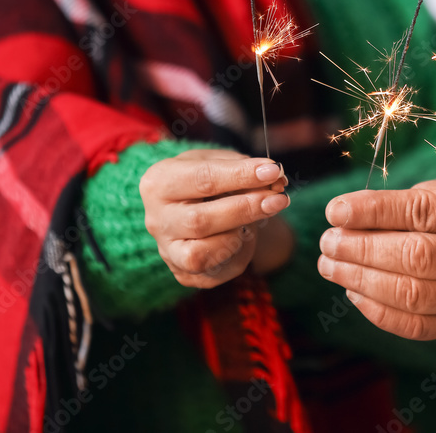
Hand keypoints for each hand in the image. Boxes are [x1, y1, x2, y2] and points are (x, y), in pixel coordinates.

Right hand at [142, 149, 289, 287]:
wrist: (192, 207)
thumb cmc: (205, 179)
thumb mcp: (218, 161)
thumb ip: (244, 167)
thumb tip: (275, 178)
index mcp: (159, 182)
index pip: (202, 179)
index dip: (240, 175)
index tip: (272, 170)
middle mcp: (157, 219)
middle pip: (200, 221)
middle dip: (246, 209)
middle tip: (278, 199)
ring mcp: (167, 250)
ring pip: (200, 255)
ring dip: (237, 238)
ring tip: (253, 222)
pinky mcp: (183, 273)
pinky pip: (214, 274)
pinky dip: (237, 256)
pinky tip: (245, 238)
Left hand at [317, 176, 435, 339]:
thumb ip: (402, 206)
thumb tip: (343, 220)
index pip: (424, 212)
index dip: (375, 211)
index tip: (336, 211)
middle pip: (417, 257)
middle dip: (362, 250)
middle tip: (329, 241)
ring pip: (413, 296)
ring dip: (361, 281)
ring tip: (330, 265)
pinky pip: (416, 327)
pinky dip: (377, 311)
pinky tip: (353, 291)